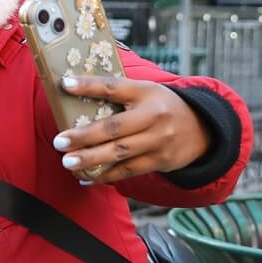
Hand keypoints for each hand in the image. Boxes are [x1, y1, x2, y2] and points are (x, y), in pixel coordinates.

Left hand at [52, 74, 211, 183]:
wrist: (202, 129)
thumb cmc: (161, 107)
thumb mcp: (146, 92)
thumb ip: (117, 92)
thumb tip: (72, 88)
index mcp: (147, 92)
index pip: (114, 86)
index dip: (89, 85)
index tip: (64, 84)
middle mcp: (154, 116)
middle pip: (115, 127)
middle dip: (84, 136)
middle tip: (59, 142)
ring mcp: (158, 140)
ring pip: (120, 153)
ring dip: (91, 160)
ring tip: (68, 163)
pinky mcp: (159, 161)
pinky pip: (128, 171)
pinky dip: (105, 176)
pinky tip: (84, 178)